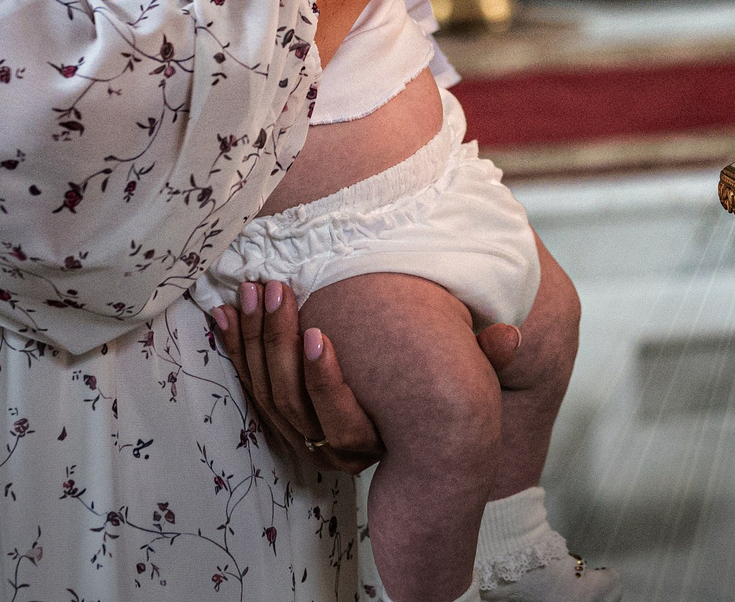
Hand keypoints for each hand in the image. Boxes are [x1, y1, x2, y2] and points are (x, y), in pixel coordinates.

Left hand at [212, 280, 519, 474]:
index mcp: (374, 444)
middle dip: (277, 343)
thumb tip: (511, 336)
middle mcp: (332, 448)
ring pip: (265, 395)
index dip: (325, 383)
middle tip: (275, 289)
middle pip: (291, 405)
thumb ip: (486, 358)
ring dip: (253, 339)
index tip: (318, 334)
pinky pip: (247, 384)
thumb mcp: (469, 378)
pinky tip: (224, 312)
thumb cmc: (442, 392)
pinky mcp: (276, 412)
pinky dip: (234, 348)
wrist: (410, 428)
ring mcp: (300, 432)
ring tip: (253, 288)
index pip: (342, 426)